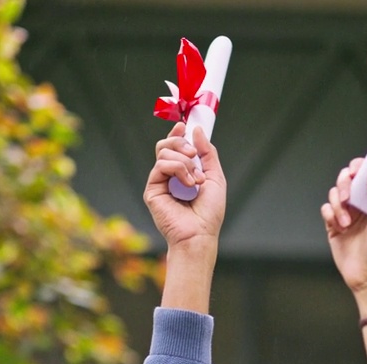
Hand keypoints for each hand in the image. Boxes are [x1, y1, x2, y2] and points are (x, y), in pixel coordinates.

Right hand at [143, 123, 225, 250]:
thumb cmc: (209, 212)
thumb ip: (207, 153)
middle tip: (194, 155)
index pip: (174, 146)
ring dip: (184, 162)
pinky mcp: (151, 190)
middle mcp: (169, 176)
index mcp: (182, 172)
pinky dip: (178, 169)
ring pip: (164, 153)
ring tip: (195, 180)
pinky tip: (188, 184)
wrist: (200, 233)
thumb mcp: (215, 177)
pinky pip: (161, 165)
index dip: (178, 134)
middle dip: (181, 143)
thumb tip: (195, 130)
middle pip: (166, 145)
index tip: (185, 126)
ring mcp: (159, 182)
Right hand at [321, 160, 366, 295]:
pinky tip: (339, 227)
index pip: (364, 175)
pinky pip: (325, 210)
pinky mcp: (333, 225)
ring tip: (346, 223)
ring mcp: (345, 214)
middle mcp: (359, 204)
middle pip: (345, 180)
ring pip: (333, 195)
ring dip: (338, 206)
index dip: (358, 168)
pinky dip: (330, 215)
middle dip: (344, 186)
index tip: (356, 171)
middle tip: (348, 199)